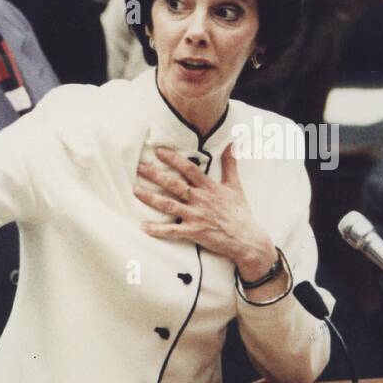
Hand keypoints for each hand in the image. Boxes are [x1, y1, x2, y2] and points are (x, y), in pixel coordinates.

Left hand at [134, 144, 275, 277]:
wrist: (247, 239)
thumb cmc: (240, 213)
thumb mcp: (235, 185)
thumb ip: (231, 163)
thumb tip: (233, 143)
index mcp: (210, 187)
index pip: (189, 168)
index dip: (173, 158)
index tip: (158, 151)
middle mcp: (201, 200)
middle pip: (174, 184)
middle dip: (155, 175)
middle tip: (138, 167)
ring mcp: (196, 216)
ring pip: (169, 205)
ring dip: (150, 198)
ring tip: (135, 190)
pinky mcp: (194, 233)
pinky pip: (173, 231)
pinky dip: (158, 230)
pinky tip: (143, 227)